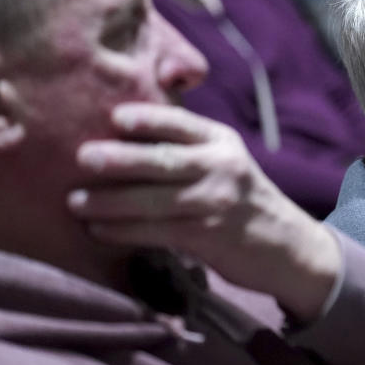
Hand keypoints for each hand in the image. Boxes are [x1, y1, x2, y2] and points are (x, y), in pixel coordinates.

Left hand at [66, 103, 339, 319]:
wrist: (289, 247)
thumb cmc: (243, 201)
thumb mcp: (226, 162)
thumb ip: (188, 148)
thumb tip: (121, 138)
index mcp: (223, 141)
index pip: (181, 123)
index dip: (147, 118)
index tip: (115, 117)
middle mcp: (223, 167)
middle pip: (164, 160)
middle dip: (120, 158)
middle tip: (82, 158)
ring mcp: (217, 203)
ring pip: (155, 199)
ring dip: (110, 202)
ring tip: (75, 202)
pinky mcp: (210, 237)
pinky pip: (158, 231)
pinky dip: (124, 231)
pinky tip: (99, 230)